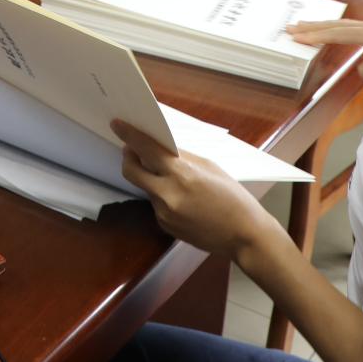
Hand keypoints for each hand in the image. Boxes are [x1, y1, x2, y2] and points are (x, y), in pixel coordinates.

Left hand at [112, 120, 285, 260]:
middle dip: (129, 157)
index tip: (117, 125)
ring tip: (175, 180)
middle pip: (130, 171)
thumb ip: (182, 157)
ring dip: (152, 179)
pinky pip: (156, 204)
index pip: (146, 150)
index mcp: (182, 174)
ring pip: (145, 188)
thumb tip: (159, 146)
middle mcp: (167, 194)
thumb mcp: (210, 168)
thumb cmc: (234, 198)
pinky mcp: (165, 226)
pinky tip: (184, 201)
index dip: (129, 136)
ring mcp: (164, 213)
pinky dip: (163, 197)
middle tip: (135, 150)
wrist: (245, 236)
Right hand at [285, 18, 362, 83]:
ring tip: (306, 26)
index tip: (298, 37)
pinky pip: (354, 28)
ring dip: (324, 26)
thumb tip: (362, 68)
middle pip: (338, 25)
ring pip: (345, 25)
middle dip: (315, 26)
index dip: (317, 36)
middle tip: (292, 27)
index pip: (338, 34)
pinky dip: (338, 29)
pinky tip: (336, 32)